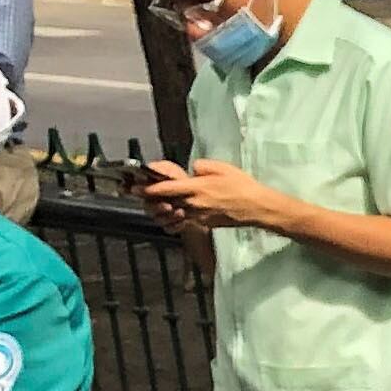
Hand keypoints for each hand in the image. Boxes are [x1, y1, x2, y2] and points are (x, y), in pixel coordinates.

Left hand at [138, 158, 288, 232]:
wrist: (257, 208)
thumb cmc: (242, 186)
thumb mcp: (222, 167)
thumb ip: (202, 166)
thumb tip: (193, 170)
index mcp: (196, 188)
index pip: (164, 189)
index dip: (146, 189)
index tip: (134, 188)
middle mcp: (194, 204)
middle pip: (164, 203)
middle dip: (150, 199)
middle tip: (138, 194)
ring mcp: (199, 216)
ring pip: (173, 213)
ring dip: (162, 209)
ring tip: (156, 203)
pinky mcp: (205, 223)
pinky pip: (185, 220)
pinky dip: (176, 216)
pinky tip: (176, 211)